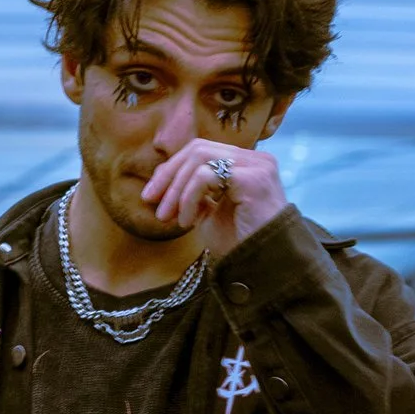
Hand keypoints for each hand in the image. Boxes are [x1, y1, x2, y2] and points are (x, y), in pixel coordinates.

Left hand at [141, 134, 286, 251]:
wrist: (264, 264)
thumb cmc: (239, 242)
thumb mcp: (209, 212)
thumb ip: (192, 192)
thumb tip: (160, 181)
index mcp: (244, 163)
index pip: (201, 150)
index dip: (171, 169)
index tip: (151, 195)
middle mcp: (254, 159)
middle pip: (198, 149)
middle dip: (168, 175)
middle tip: (150, 201)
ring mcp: (256, 165)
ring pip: (199, 159)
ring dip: (176, 189)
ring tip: (168, 217)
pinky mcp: (253, 178)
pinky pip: (206, 176)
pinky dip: (188, 198)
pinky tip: (188, 222)